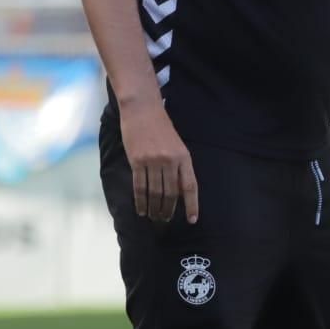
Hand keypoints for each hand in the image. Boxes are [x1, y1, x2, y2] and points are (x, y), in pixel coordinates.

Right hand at [119, 98, 199, 224]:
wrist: (142, 109)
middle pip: (171, 193)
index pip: (190, 186)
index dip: (192, 205)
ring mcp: (153, 161)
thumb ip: (179, 166)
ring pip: (155, 193)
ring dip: (154, 208)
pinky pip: (139, 187)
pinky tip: (141, 209)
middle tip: (165, 220)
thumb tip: (180, 191)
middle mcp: (170, 160)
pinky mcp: (137, 161)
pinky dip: (140, 201)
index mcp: (184, 156)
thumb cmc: (160, 127)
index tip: (192, 220)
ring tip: (154, 217)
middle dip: (168, 210)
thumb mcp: (177, 145)